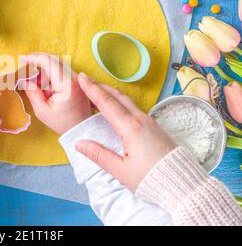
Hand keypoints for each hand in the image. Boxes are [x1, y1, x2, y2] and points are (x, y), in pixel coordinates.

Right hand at [21, 53, 91, 133]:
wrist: (82, 129)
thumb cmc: (63, 123)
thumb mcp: (43, 111)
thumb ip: (33, 94)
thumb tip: (24, 80)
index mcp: (67, 83)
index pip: (49, 61)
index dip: (34, 58)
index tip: (22, 59)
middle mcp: (75, 77)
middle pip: (54, 59)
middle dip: (37, 60)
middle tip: (24, 65)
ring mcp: (78, 78)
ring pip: (58, 64)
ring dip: (43, 67)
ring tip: (33, 80)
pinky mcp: (78, 80)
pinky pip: (62, 70)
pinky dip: (50, 72)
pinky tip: (43, 83)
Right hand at [75, 73, 175, 190]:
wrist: (182, 184)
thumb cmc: (151, 179)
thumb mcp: (121, 171)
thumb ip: (98, 155)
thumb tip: (79, 143)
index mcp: (131, 128)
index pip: (107, 103)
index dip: (92, 89)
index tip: (81, 77)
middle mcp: (141, 120)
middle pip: (117, 96)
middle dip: (100, 86)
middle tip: (85, 80)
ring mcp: (149, 122)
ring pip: (126, 101)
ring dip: (110, 93)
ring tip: (96, 90)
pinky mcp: (153, 127)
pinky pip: (133, 108)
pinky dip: (119, 102)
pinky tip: (114, 107)